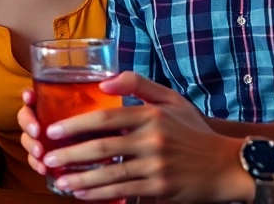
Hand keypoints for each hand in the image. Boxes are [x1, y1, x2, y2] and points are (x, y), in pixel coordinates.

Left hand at [24, 71, 250, 201]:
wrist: (226, 165)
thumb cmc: (193, 131)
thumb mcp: (171, 100)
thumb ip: (138, 84)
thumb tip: (104, 80)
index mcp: (151, 115)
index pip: (106, 117)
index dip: (76, 124)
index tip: (53, 130)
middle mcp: (153, 140)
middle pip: (102, 148)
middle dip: (70, 154)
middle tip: (47, 158)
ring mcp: (156, 167)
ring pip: (110, 174)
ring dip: (80, 178)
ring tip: (59, 180)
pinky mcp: (160, 189)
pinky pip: (123, 192)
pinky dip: (100, 194)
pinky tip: (83, 194)